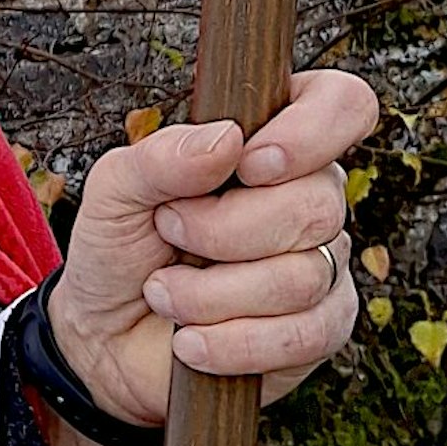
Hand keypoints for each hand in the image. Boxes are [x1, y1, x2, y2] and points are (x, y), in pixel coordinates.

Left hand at [49, 70, 378, 436]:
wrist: (106, 336)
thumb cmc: (118, 246)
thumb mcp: (115, 188)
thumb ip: (162, 156)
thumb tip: (229, 137)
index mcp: (263, 143)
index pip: (340, 104)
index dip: (311, 131)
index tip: (249, 164)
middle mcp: (305, 198)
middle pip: (316, 204)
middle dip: (224, 229)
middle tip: (168, 231)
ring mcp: (321, 265)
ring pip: (304, 274)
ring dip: (212, 292)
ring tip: (163, 293)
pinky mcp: (320, 329)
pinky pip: (305, 334)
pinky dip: (234, 340)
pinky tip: (191, 341)